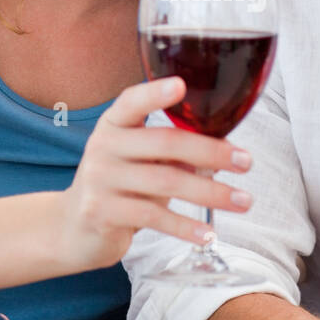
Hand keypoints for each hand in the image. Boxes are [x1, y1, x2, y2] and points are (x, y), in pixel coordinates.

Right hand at [58, 76, 253, 273]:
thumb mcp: (140, 161)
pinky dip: (186, 227)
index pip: (132, 101)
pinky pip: (153, 217)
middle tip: (246, 161)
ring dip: (211, 192)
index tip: (182, 85)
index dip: (155, 92)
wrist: (73, 227)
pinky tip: (209, 234)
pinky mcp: (102, 212)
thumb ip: (172, 153)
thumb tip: (226, 154)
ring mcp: (100, 179)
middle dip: (212, 151)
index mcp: (114, 124)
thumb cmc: (120, 186)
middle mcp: (103, 146)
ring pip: (165, 182)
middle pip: (164, 143)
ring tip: (243, 201)